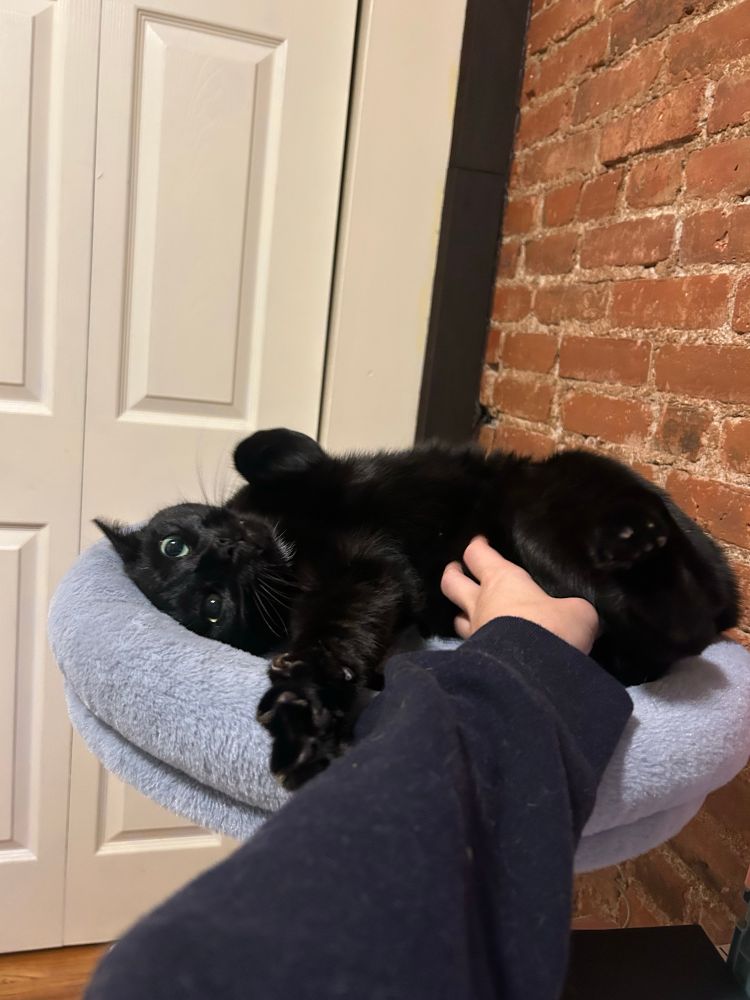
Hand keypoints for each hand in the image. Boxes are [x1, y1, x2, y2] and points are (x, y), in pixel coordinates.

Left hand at [441, 537, 598, 654]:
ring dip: (461, 613)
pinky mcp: (473, 658)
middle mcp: (480, 602)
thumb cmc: (552, 628)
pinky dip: (473, 643)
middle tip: (457, 571)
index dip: (477, 547)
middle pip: (452, 582)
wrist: (532, 673)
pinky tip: (483, 647)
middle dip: (453, 574)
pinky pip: (469, 645)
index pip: (478, 555)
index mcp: (502, 580)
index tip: (480, 542)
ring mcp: (474, 632)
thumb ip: (574, 609)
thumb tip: (579, 614)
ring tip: (469, 613)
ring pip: (457, 617)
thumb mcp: (578, 613)